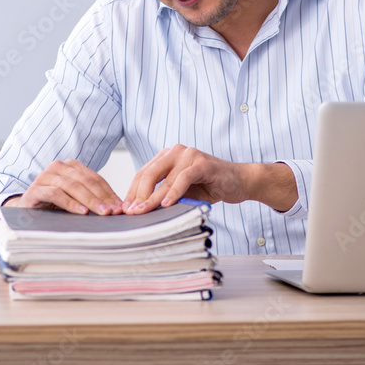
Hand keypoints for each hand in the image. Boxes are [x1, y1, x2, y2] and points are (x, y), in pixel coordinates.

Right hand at [3, 159, 122, 214]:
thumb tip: (118, 207)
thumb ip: (92, 198)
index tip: (120, 206)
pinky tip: (82, 212)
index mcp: (70, 166)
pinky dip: (70, 203)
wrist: (26, 210)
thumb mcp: (75, 199)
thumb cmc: (54, 205)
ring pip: (73, 186)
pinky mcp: (35, 189)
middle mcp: (58, 167)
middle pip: (85, 181)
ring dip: (89, 200)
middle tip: (114, 211)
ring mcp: (45, 176)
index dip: (109, 192)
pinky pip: (56, 194)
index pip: (95, 178)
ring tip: (102, 212)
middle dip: (102, 197)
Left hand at [123, 145, 249, 213]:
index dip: (132, 192)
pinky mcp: (202, 163)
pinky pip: (183, 178)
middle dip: (137, 195)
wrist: (239, 181)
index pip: (142, 174)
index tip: (125, 210)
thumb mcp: (182, 192)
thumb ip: (164, 195)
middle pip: (148, 174)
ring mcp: (189, 155)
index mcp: (166, 157)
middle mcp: (175, 152)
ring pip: (164, 178)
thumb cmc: (209, 187)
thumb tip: (141, 211)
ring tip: (143, 212)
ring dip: (152, 198)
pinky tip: (166, 205)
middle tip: (130, 213)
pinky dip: (174, 192)